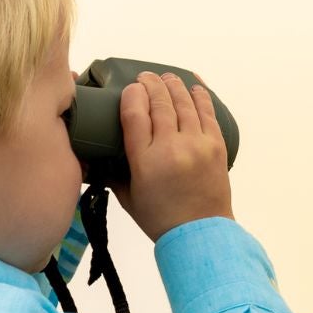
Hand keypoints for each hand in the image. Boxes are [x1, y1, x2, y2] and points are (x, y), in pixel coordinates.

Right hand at [111, 71, 234, 243]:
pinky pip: (209, 112)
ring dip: (174, 85)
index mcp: (145, 161)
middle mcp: (171, 148)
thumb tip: (96, 157)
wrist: (199, 234)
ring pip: (184, 102)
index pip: (135, 113)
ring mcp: (196, 145)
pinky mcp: (216, 146)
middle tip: (146, 78)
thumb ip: (112, 173)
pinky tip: (194, 86)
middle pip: (160, 102)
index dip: (132, 94)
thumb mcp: (127, 198)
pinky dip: (200, 96)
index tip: (130, 89)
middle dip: (151, 84)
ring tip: (167, 78)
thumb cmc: (160, 219)